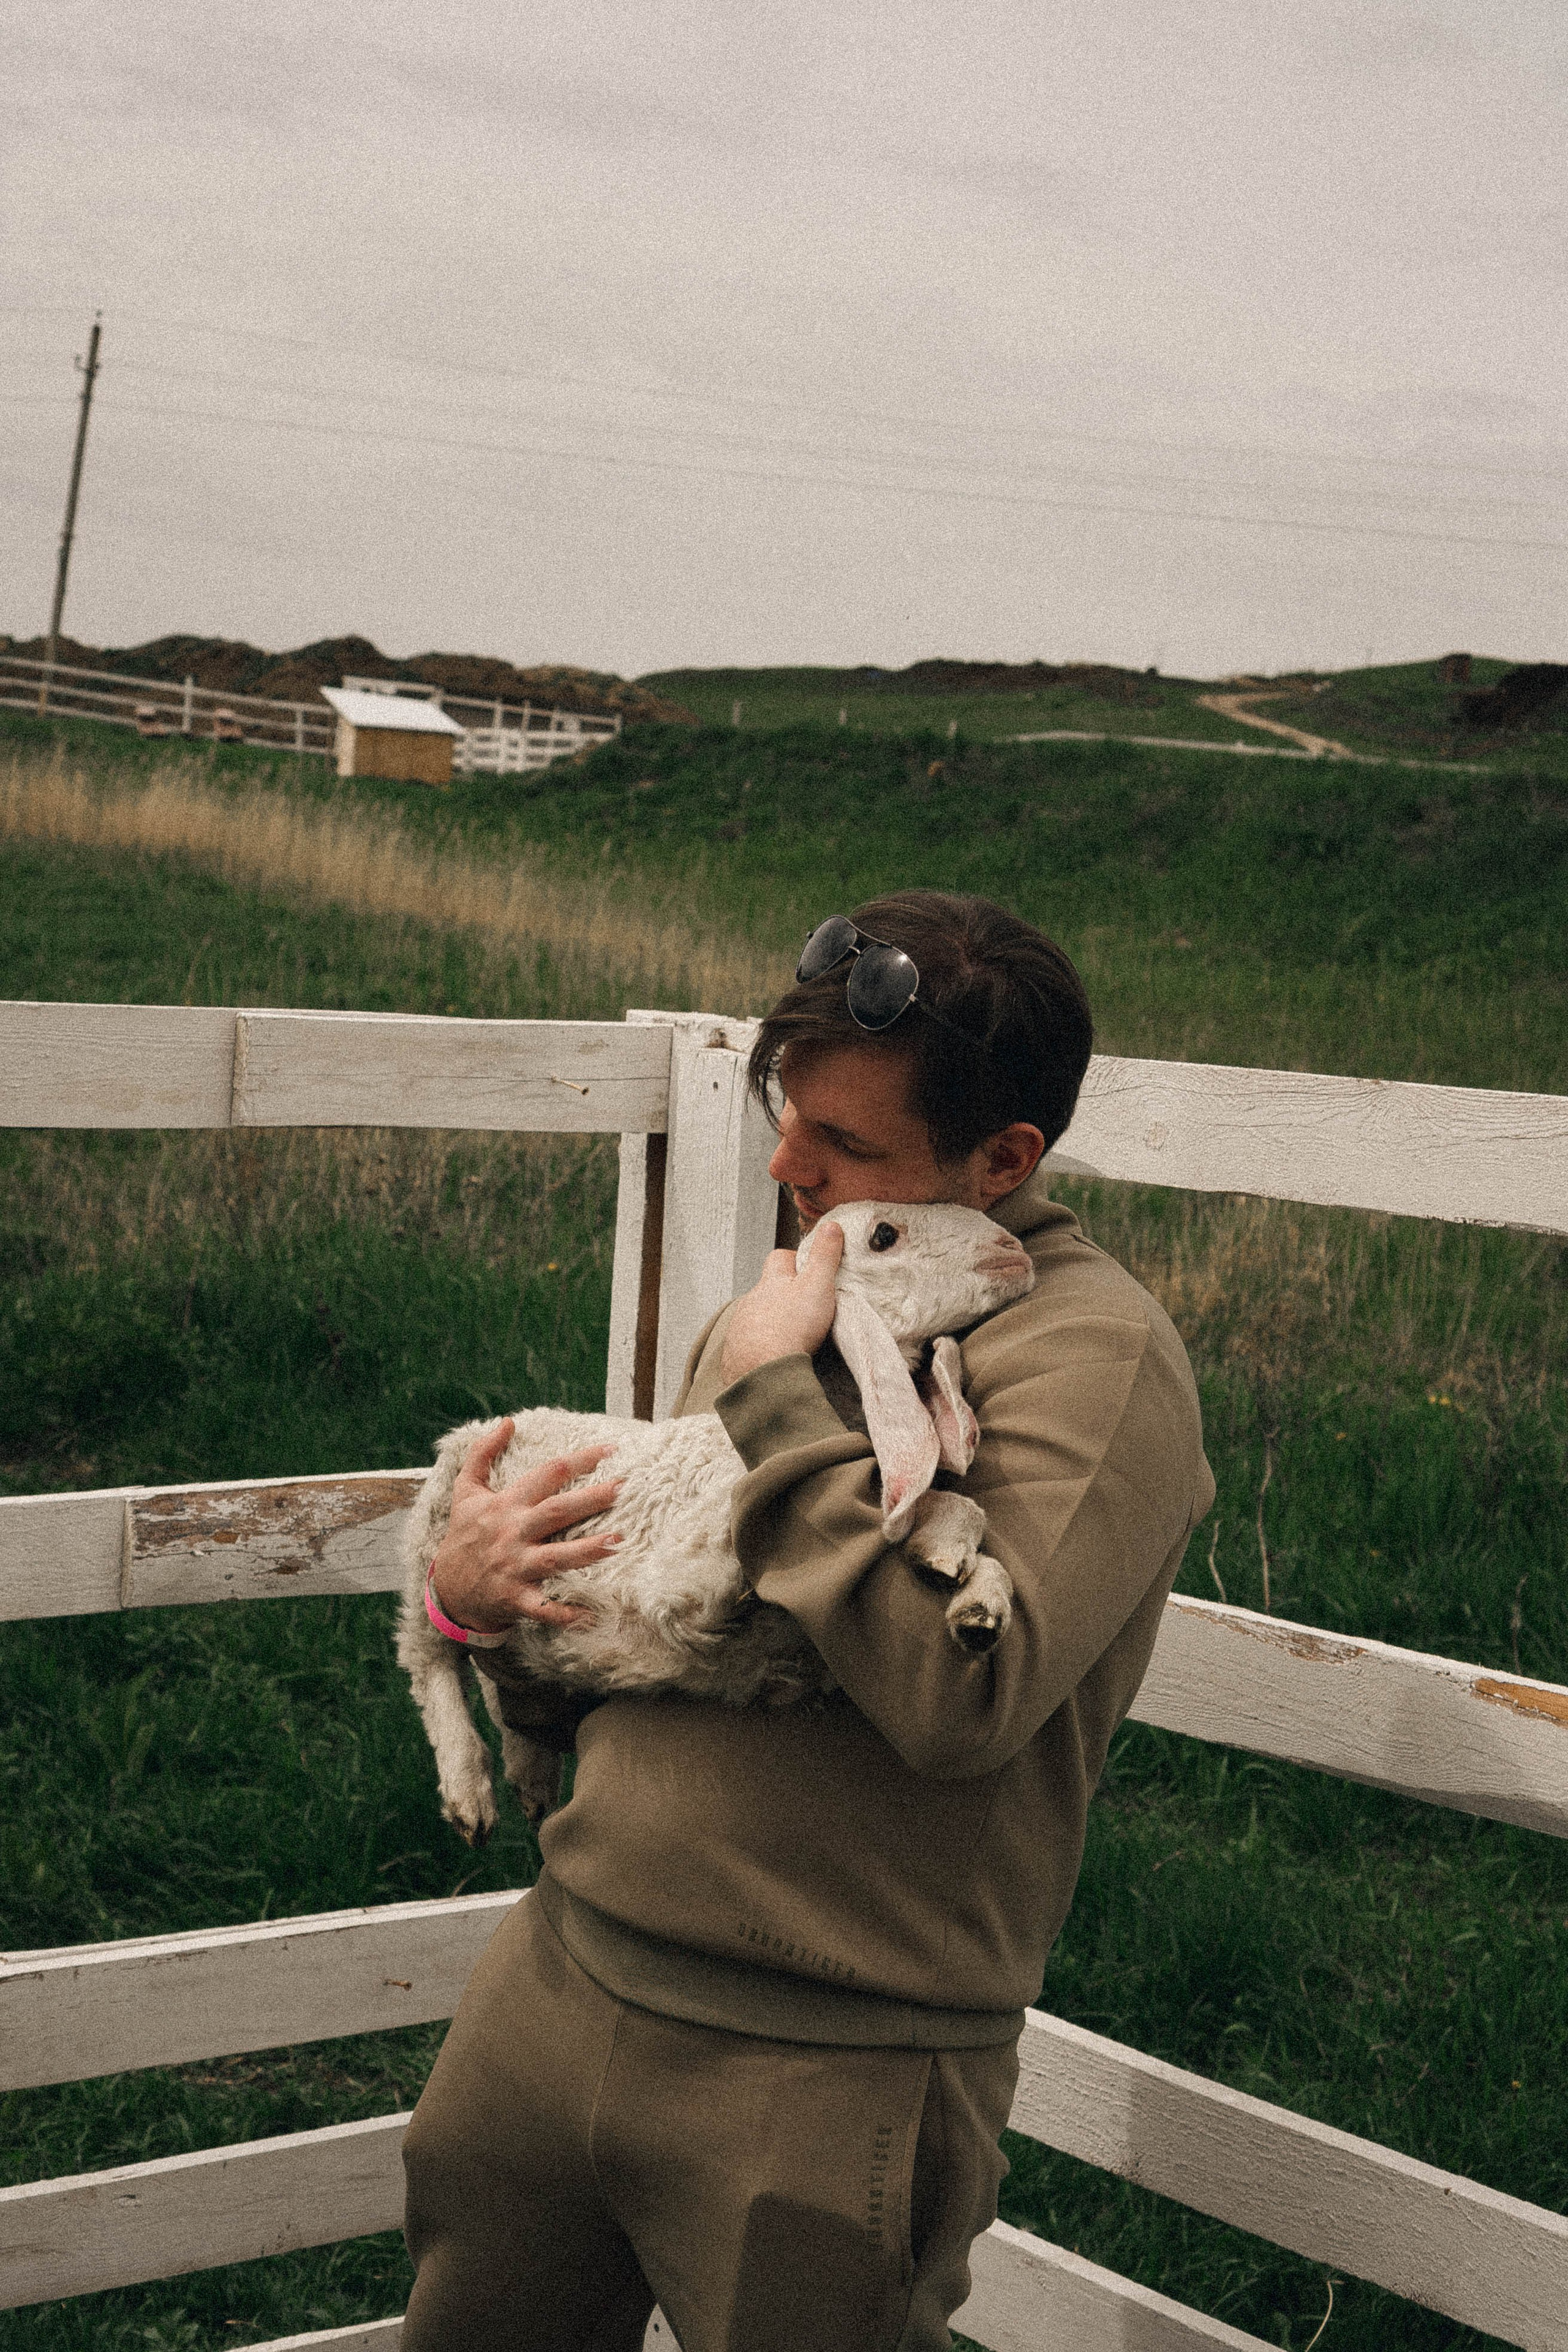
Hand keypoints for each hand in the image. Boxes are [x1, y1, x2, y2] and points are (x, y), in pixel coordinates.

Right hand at [427, 1419, 620, 1632]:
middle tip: (624, 1488)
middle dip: (591, 1499)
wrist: (446, 1589)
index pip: (547, 1475)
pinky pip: (544, 1607)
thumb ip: (482, 1453)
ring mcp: (515, 1567)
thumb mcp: (466, 1491)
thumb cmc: (464, 1536)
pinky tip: (593, 1615)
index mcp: (506, 1504)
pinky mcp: (515, 1598)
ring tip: (619, 1542)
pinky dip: (565, 1614)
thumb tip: (507, 1421)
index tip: (611, 1450)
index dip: (578, 1460)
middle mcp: (512, 1533)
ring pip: (556, 1557)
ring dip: (587, 1551)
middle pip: (556, 1512)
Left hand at [720, 1220, 843, 1384]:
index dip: (794, 1259)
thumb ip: (824, 1256)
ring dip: (770, 1319)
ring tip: (791, 1332)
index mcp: (771, 1282)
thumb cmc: (792, 1328)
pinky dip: (760, 1343)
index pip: (779, 1258)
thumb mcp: (817, 1286)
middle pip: (766, 1288)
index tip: (808, 1269)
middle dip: (782, 1292)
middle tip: (804, 1304)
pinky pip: (748, 1342)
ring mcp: (741, 1326)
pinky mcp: (736, 1351)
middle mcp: (752, 1300)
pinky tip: (774, 1353)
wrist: (763, 1372)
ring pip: (756, 1314)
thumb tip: (832, 1226)